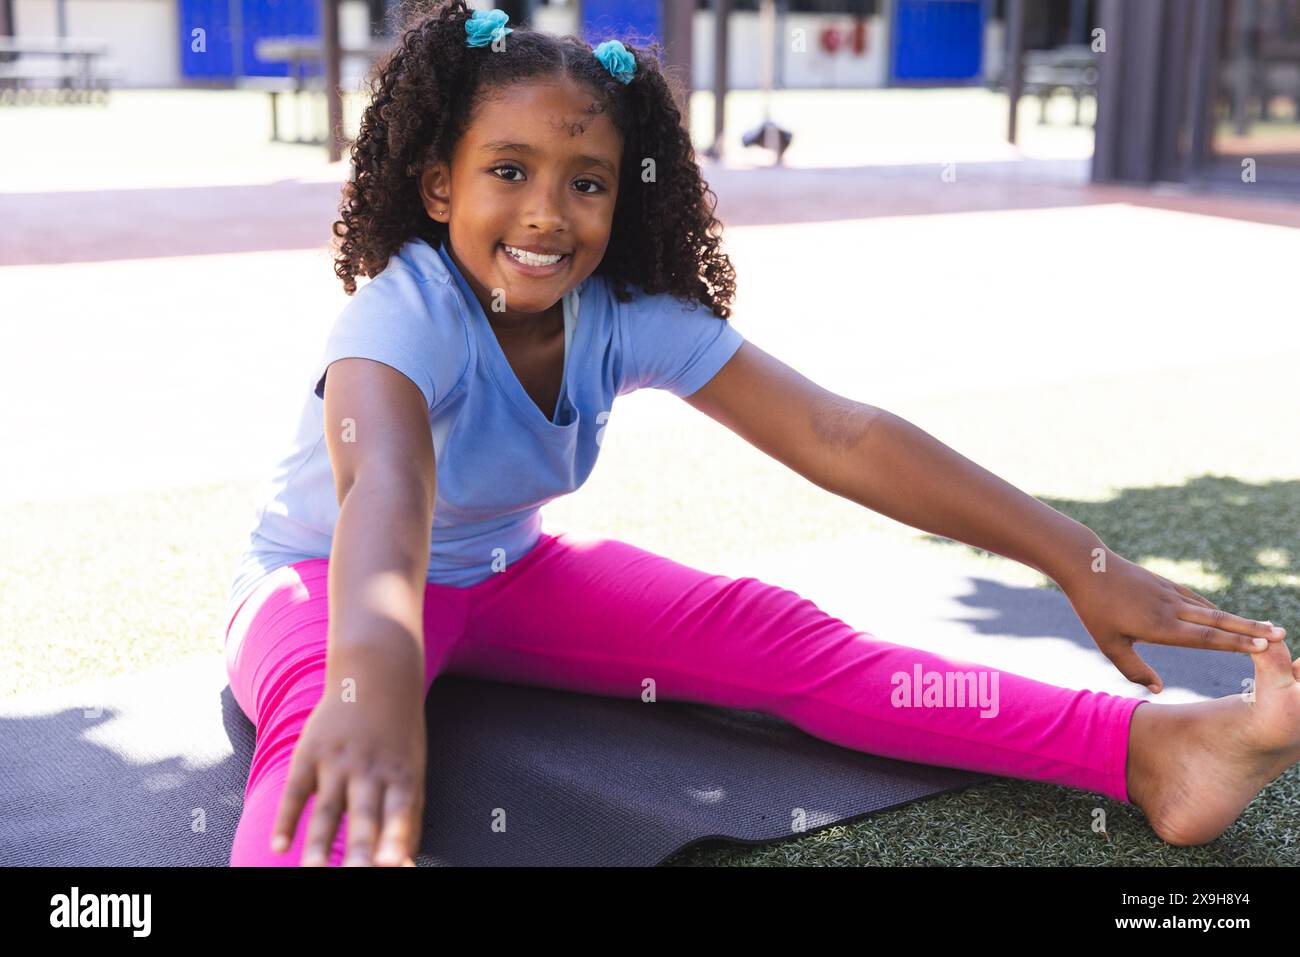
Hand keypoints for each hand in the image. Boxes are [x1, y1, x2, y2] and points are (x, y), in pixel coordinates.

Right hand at [271, 679, 426, 866]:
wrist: (378, 675)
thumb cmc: (398, 739)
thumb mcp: (412, 772)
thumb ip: (407, 822)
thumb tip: (403, 866)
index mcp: (402, 776)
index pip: (400, 813)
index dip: (396, 838)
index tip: (391, 864)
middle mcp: (371, 770)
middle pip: (364, 814)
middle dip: (358, 849)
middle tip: (356, 874)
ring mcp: (338, 761)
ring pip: (327, 808)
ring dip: (318, 842)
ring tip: (311, 870)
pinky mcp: (309, 753)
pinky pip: (295, 791)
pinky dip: (285, 819)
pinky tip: (277, 846)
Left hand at [1060, 548, 1286, 692]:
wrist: (1087, 565)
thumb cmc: (1094, 609)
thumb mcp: (1108, 644)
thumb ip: (1133, 668)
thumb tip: (1158, 689)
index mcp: (1160, 626)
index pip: (1205, 638)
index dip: (1235, 643)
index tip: (1262, 647)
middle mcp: (1171, 609)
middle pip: (1218, 621)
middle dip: (1251, 629)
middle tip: (1281, 635)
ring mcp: (1170, 594)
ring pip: (1211, 609)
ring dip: (1238, 618)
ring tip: (1265, 627)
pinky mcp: (1166, 584)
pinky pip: (1197, 600)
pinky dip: (1215, 609)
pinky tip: (1226, 616)